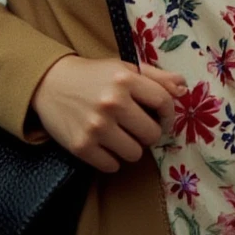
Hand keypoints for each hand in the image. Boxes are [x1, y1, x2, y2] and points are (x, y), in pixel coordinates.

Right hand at [30, 56, 186, 172]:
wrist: (50, 83)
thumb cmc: (94, 75)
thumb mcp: (125, 68)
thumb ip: (156, 77)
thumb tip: (184, 87)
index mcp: (125, 79)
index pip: (164, 103)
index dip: (168, 115)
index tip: (162, 119)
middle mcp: (112, 102)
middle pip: (151, 134)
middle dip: (148, 133)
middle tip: (137, 127)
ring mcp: (96, 126)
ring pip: (135, 154)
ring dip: (131, 148)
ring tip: (120, 135)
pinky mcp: (81, 147)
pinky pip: (112, 166)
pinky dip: (111, 159)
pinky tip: (104, 145)